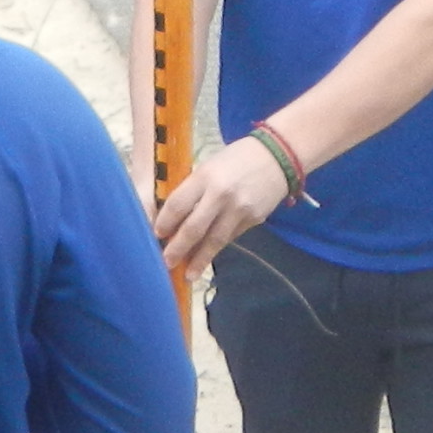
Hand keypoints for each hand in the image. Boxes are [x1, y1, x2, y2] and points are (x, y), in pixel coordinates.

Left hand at [151, 138, 294, 277]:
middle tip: (167, 263)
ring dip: (200, 259)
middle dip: (178, 248)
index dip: (165, 223)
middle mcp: (221, 195)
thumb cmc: (235, 159)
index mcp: (204, 177)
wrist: (277, 157)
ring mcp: (239, 210)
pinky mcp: (253, 220)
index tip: (156, 235)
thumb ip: (193, 190)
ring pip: (215, 240)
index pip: (178, 205)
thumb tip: (174, 218)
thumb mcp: (208, 167)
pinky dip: (217, 249)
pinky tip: (208, 258)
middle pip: (194, 228)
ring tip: (189, 275)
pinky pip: (231, 237)